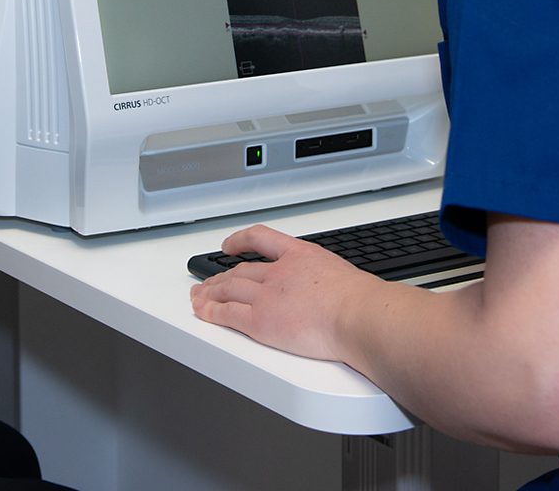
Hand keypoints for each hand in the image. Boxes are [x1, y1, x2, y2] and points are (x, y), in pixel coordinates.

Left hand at [189, 224, 374, 360]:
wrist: (357, 315)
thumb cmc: (360, 302)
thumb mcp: (340, 274)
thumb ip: (323, 280)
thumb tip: (329, 294)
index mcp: (299, 255)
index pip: (261, 238)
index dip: (241, 239)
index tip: (229, 244)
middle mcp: (278, 272)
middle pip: (239, 271)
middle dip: (220, 277)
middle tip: (208, 283)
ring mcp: (267, 296)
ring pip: (229, 289)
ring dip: (209, 293)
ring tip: (198, 297)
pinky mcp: (260, 321)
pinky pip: (228, 314)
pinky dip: (211, 312)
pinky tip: (203, 311)